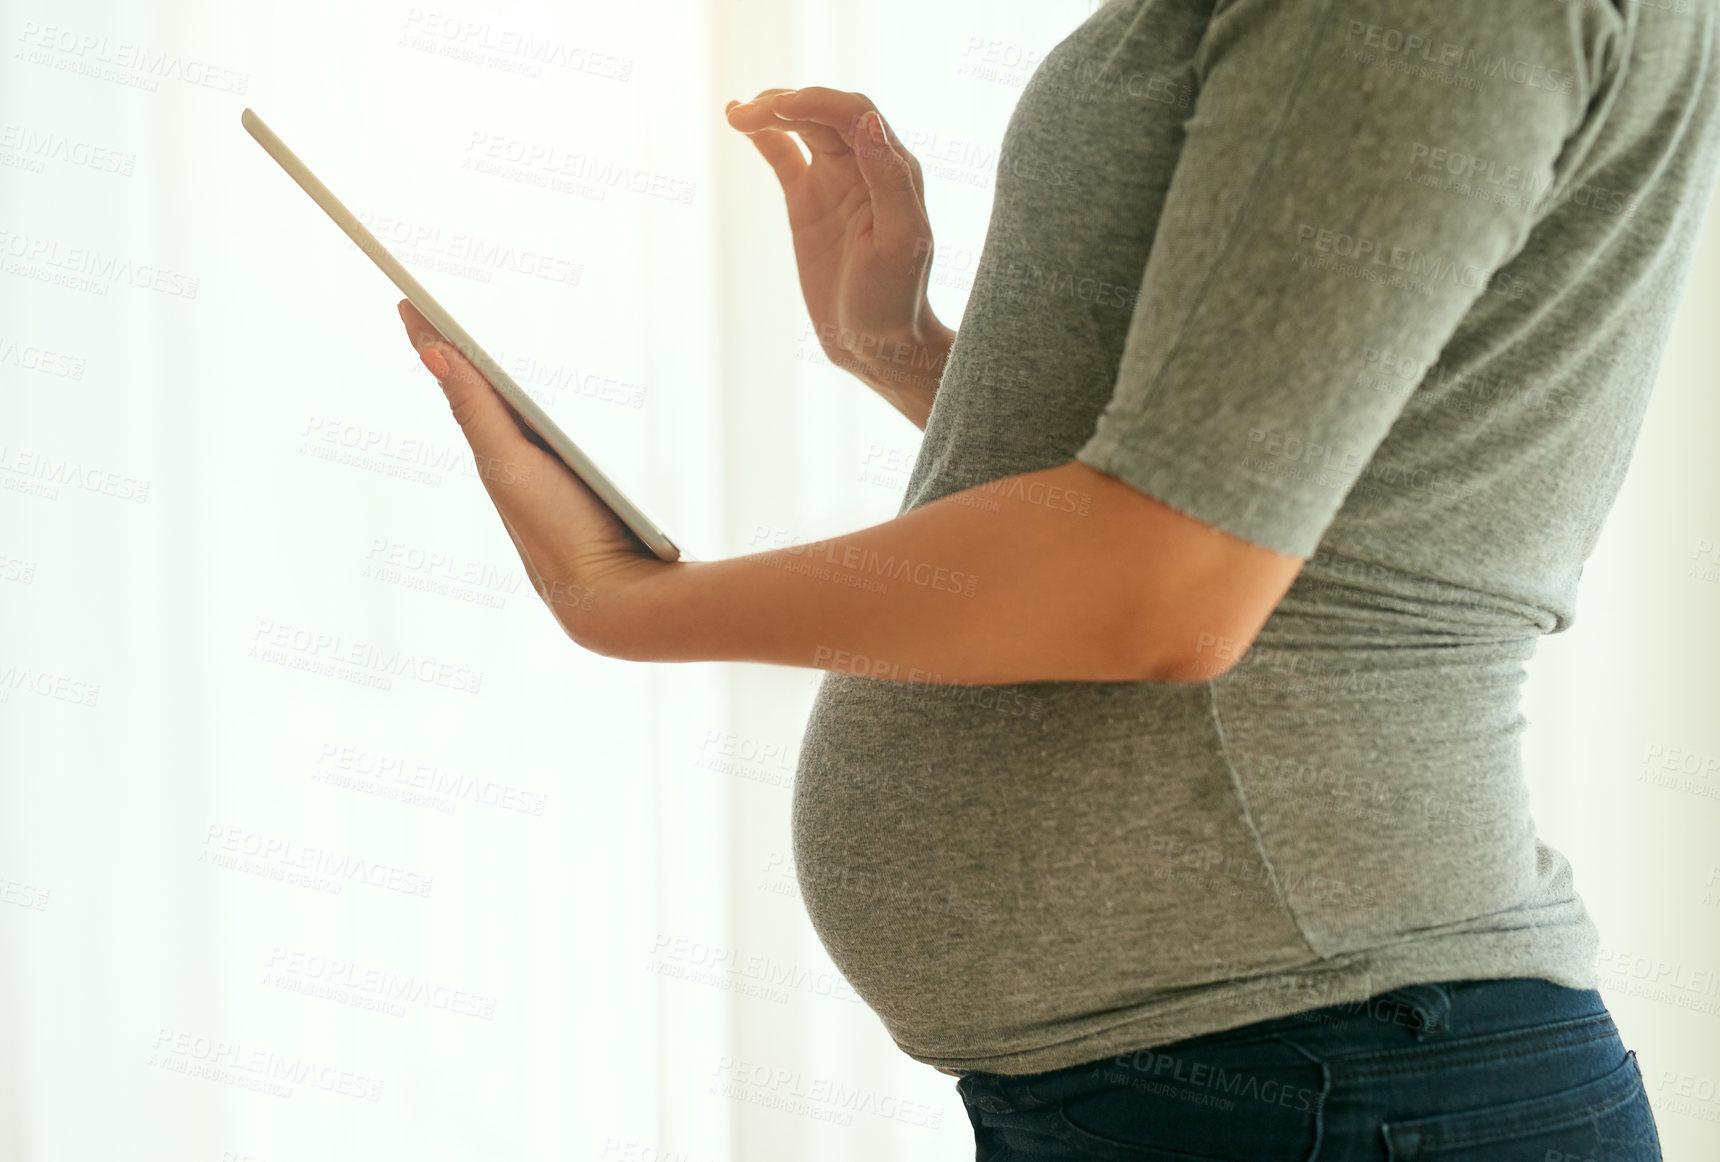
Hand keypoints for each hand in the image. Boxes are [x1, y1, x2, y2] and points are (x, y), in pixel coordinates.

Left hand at [395, 299, 668, 653]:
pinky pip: (543, 441)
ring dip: (484, 386)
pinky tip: (530, 419)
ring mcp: (544, 481)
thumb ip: (475, 408)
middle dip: (450, 355)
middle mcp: (511, 464)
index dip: (429, 338)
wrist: (613, 602)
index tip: (404, 298)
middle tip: (425, 317)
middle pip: (478, 396)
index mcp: (491, 452)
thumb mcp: (509, 463)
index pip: (454, 381)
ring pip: (509, 420)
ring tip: (463, 355)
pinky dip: (524, 416)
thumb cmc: (558, 534)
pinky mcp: (577, 495)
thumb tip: (431, 350)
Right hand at [726, 87, 952, 419]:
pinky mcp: (808, 201)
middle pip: (823, 113)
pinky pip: (784, 156)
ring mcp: (834, 181)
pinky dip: (762, 136)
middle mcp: (865, 166)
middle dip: (785, 104)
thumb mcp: (900, 243)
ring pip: (801, 127)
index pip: (854, 114)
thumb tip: (867, 122)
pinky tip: (737, 120)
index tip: (779, 107)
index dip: (817, 102)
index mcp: (893, 169)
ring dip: (770, 112)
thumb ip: (888, 180)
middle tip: (745, 114)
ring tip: (735, 114)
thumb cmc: (895, 298)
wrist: (877, 342)